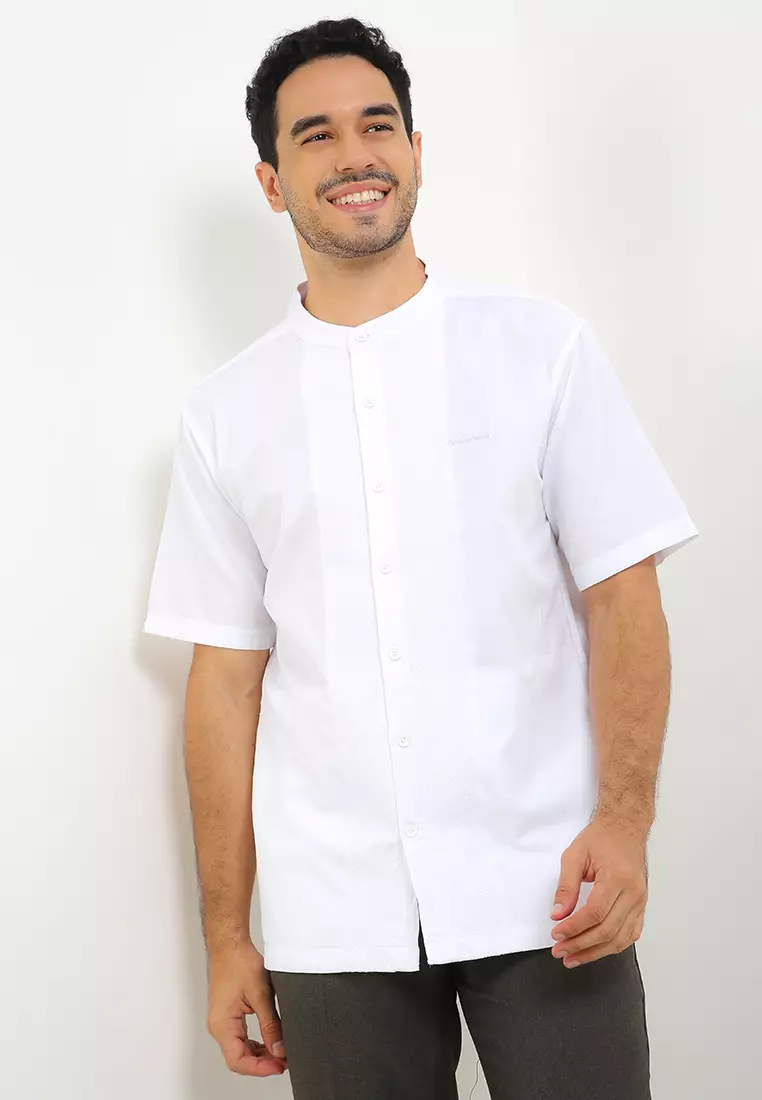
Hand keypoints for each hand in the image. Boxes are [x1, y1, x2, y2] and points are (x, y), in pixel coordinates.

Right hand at [206, 938, 287, 1075]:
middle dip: (262, 1063)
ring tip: (281, 1052)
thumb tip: (279, 1049)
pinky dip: (255, 1044)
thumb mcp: (261, 995)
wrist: (229, 945)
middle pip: (239, 1058)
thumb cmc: (239, 962)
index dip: (260, 1068)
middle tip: (285, 1061)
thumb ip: (271, 1025)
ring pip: (240, 1050)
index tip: (280, 1066)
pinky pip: (240, 1038)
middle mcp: (219, 1026)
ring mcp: (222, 1022)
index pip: (238, 1060)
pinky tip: (270, 1041)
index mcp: (223, 1024)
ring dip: (259, 1054)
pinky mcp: (228, 1015)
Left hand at [548, 816, 647, 967]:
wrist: (625, 828)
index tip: (556, 935)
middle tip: (559, 950)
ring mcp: (641, 901)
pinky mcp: (641, 906)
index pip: (595, 913)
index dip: (574, 928)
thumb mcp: (575, 855)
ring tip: (573, 957)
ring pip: (620, 938)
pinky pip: (630, 934)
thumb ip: (566, 886)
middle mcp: (634, 893)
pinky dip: (613, 946)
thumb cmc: (601, 838)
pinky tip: (596, 950)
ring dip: (595, 952)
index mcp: (618, 878)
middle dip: (581, 944)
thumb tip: (557, 914)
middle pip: (608, 930)